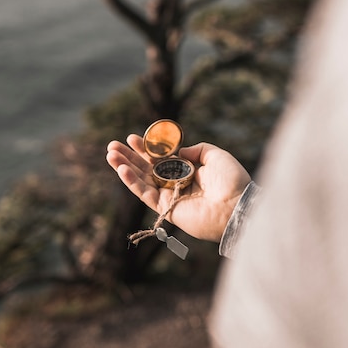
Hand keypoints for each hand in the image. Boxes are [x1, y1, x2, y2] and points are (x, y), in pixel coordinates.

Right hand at [106, 134, 250, 241]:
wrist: (236, 206)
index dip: (146, 149)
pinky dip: (132, 183)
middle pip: (146, 169)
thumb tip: (180, 151)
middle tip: (112, 146)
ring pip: (141, 181)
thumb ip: (197, 150)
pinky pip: (145, 194)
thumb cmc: (232, 181)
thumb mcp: (216, 155)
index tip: (132, 138)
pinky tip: (122, 170)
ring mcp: (170, 197)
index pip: (161, 159)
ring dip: (124, 168)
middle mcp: (176, 184)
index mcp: (188, 171)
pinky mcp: (166, 209)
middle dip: (129, 157)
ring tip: (110, 155)